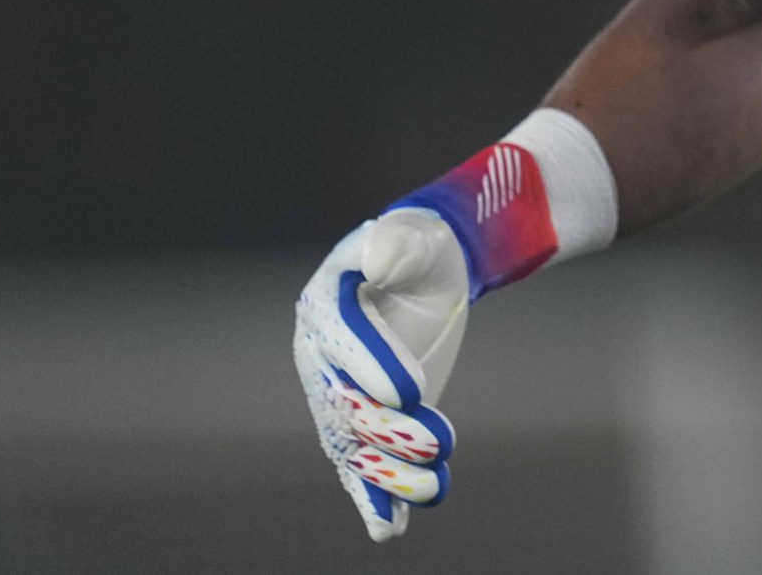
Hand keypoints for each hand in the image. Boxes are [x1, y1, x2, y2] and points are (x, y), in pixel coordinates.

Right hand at [291, 209, 469, 540]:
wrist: (426, 270)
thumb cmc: (417, 245)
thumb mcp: (409, 233)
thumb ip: (394, 241)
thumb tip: (382, 253)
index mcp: (322, 307)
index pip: (342, 340)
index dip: (371, 366)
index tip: (411, 390)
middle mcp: (322, 360)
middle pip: (349, 402)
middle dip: (392, 429)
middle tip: (439, 442)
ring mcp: (342, 396)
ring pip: (358, 444)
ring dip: (390, 475)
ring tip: (433, 487)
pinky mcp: (368, 423)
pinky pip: (365, 465)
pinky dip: (375, 499)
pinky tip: (391, 529)